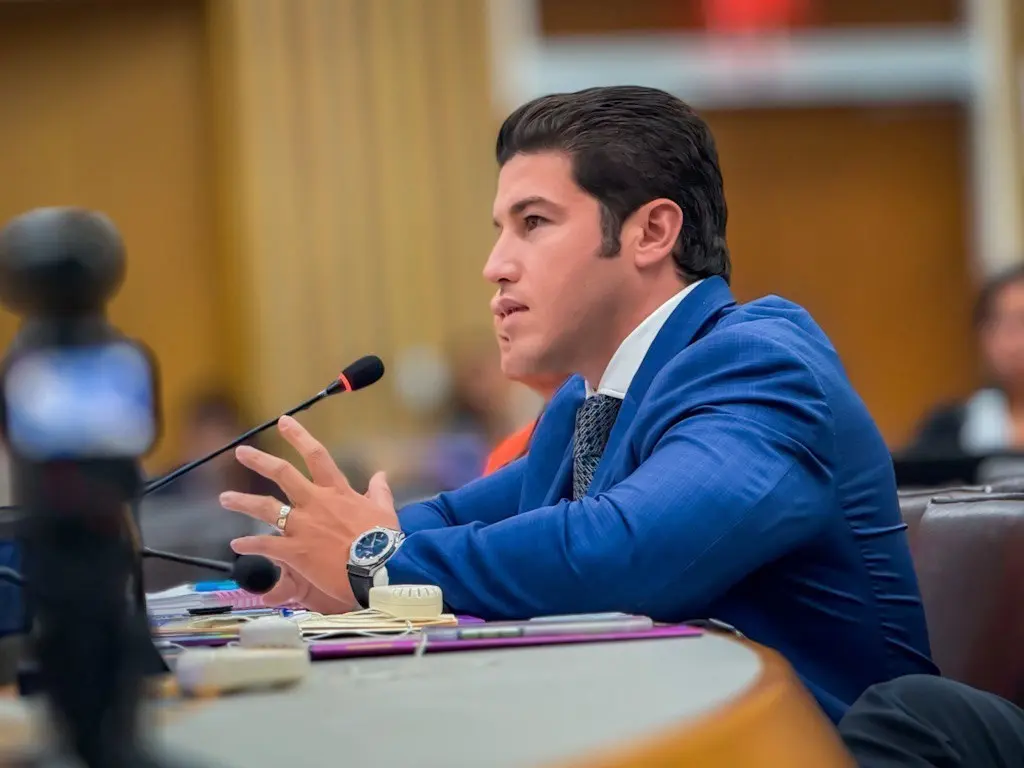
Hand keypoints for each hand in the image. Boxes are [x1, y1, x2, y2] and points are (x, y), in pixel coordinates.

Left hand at [219, 414, 398, 609]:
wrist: (378, 568)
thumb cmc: (384, 539)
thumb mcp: (384, 510)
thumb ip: (379, 491)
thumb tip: (380, 475)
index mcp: (337, 491)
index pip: (316, 455)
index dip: (299, 436)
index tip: (283, 422)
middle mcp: (315, 502)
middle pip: (283, 473)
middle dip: (260, 461)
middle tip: (241, 452)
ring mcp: (302, 526)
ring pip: (266, 508)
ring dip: (243, 501)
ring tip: (224, 498)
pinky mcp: (294, 551)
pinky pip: (266, 545)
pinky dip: (249, 544)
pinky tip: (236, 544)